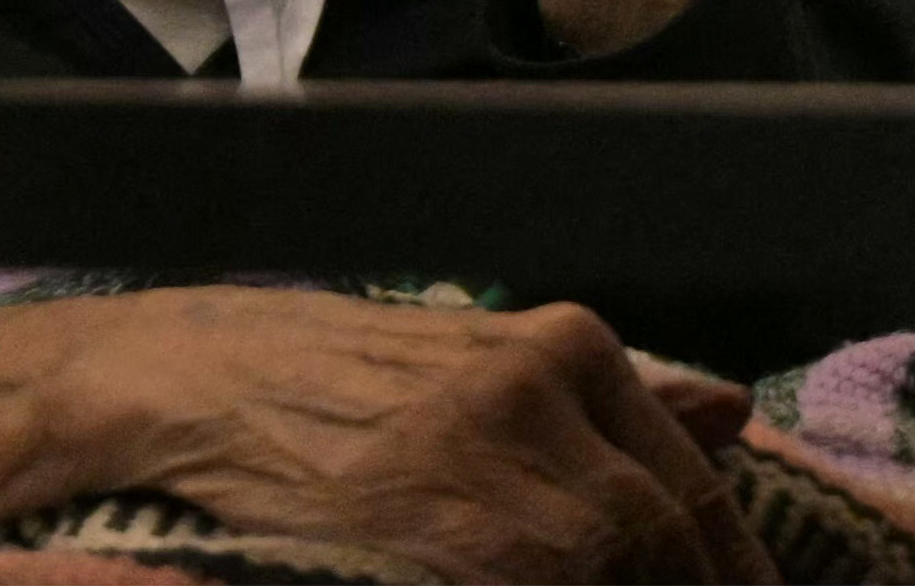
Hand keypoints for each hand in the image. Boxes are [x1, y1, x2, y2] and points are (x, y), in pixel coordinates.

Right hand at [0, 291, 765, 578]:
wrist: (179, 383)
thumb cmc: (339, 387)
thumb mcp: (490, 366)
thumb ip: (614, 400)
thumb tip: (736, 414)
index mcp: (571, 352)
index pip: (690, 498)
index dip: (726, 570)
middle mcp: (541, 389)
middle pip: (657, 543)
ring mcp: (477, 456)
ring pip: (601, 560)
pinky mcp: (418, 516)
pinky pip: (521, 573)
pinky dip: (536, 585)